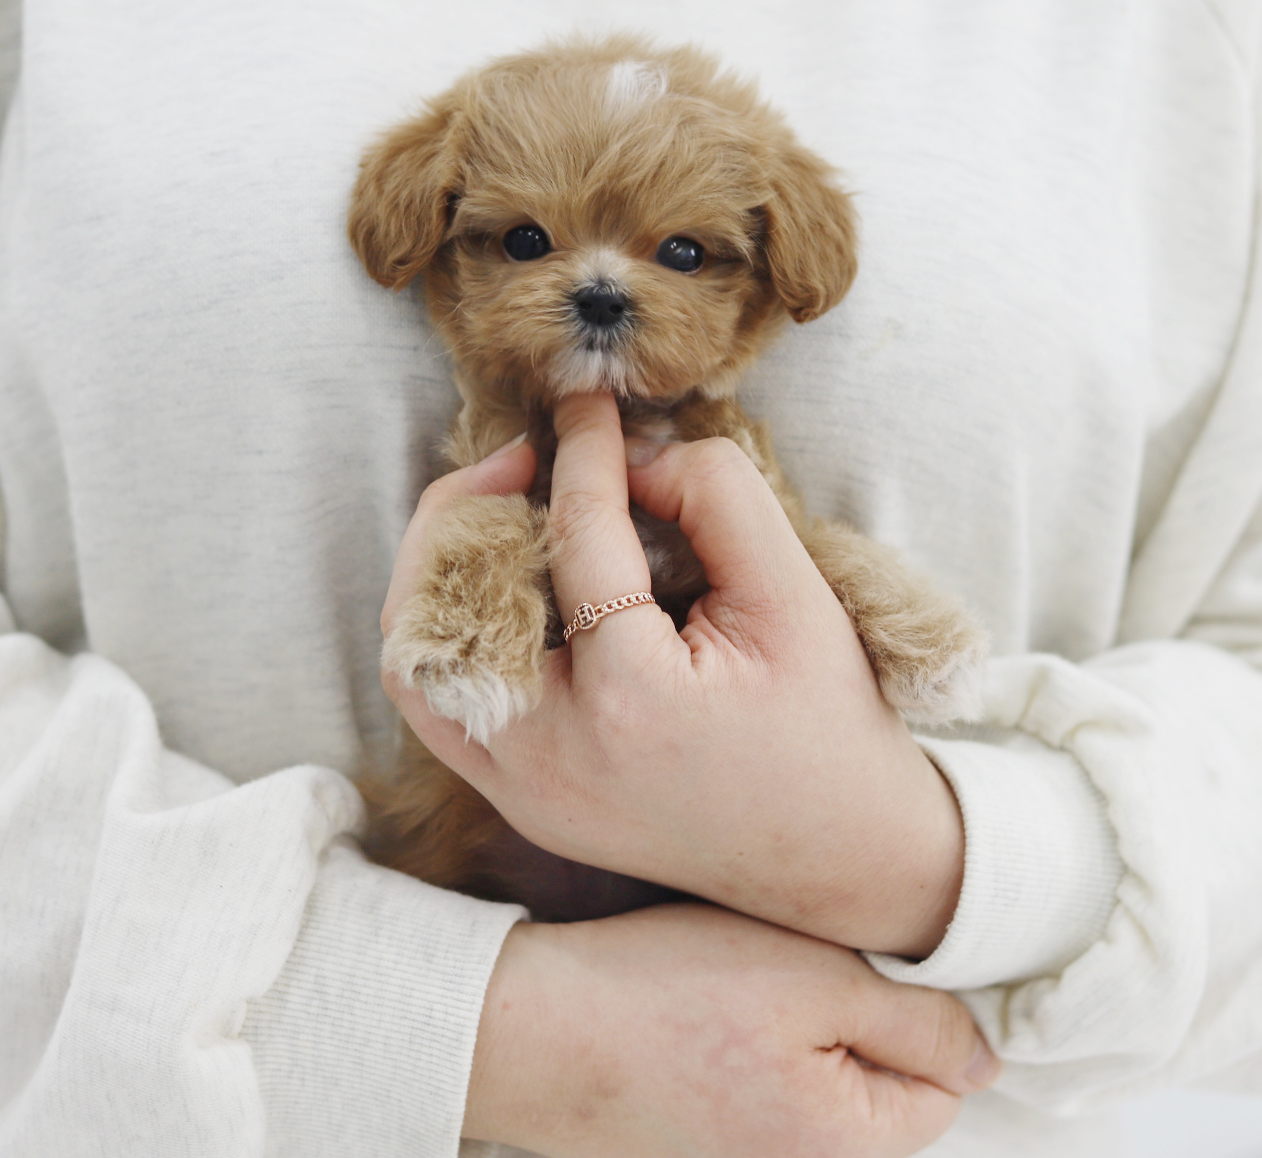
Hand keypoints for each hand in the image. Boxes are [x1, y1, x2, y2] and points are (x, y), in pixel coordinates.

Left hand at [381, 393, 964, 956]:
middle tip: (524, 456)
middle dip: (469, 506)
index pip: (576, 538)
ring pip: (418, 662)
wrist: (842, 859)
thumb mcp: (796, 593)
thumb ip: (715, 498)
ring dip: (440, 572)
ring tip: (500, 515)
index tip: (588, 401)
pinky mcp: (520, 804)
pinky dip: (451, 635)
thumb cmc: (829, 725)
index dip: (581, 452)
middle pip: (448, 602)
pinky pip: (440, 708)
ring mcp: (525, 791)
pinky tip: (505, 586)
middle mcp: (555, 755)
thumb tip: (633, 456)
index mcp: (630, 699)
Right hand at [465, 904, 998, 1156]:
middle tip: (781, 964)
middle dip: (851, 1019)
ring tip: (733, 984)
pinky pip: (760, 1092)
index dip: (908, 1002)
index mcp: (847, 1147)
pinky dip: (744, 1050)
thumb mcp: (815, 979)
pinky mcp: (698, 1146)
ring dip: (796, 1030)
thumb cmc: (664, 995)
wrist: (526, 1029)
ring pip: (818, 1083)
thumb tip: (987, 1057)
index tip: (845, 958)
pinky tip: (700, 1012)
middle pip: (881, 1087)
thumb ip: (920, 1021)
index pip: (943, 1079)